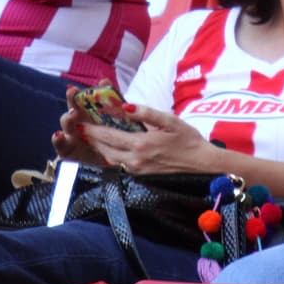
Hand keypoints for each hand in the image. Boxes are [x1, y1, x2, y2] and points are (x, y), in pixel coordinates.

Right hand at [52, 85, 108, 164]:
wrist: (107, 164)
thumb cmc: (108, 138)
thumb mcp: (112, 119)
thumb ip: (109, 100)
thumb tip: (104, 79)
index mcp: (86, 114)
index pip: (78, 101)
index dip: (74, 94)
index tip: (73, 89)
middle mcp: (76, 124)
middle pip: (70, 111)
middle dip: (70, 104)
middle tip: (73, 101)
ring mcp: (70, 137)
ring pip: (65, 126)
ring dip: (66, 120)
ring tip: (70, 116)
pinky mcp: (66, 152)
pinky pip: (60, 145)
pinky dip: (57, 140)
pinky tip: (58, 135)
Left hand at [65, 89, 214, 174]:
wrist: (203, 165)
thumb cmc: (189, 140)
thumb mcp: (170, 121)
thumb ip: (147, 113)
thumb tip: (126, 107)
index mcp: (140, 144)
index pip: (109, 136)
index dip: (92, 130)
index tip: (80, 123)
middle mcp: (135, 160)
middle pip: (105, 149)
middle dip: (92, 139)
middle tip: (81, 128)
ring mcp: (137, 170)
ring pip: (111, 159)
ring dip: (99, 148)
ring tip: (92, 137)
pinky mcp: (141, 176)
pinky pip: (120, 165)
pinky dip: (111, 156)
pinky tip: (109, 149)